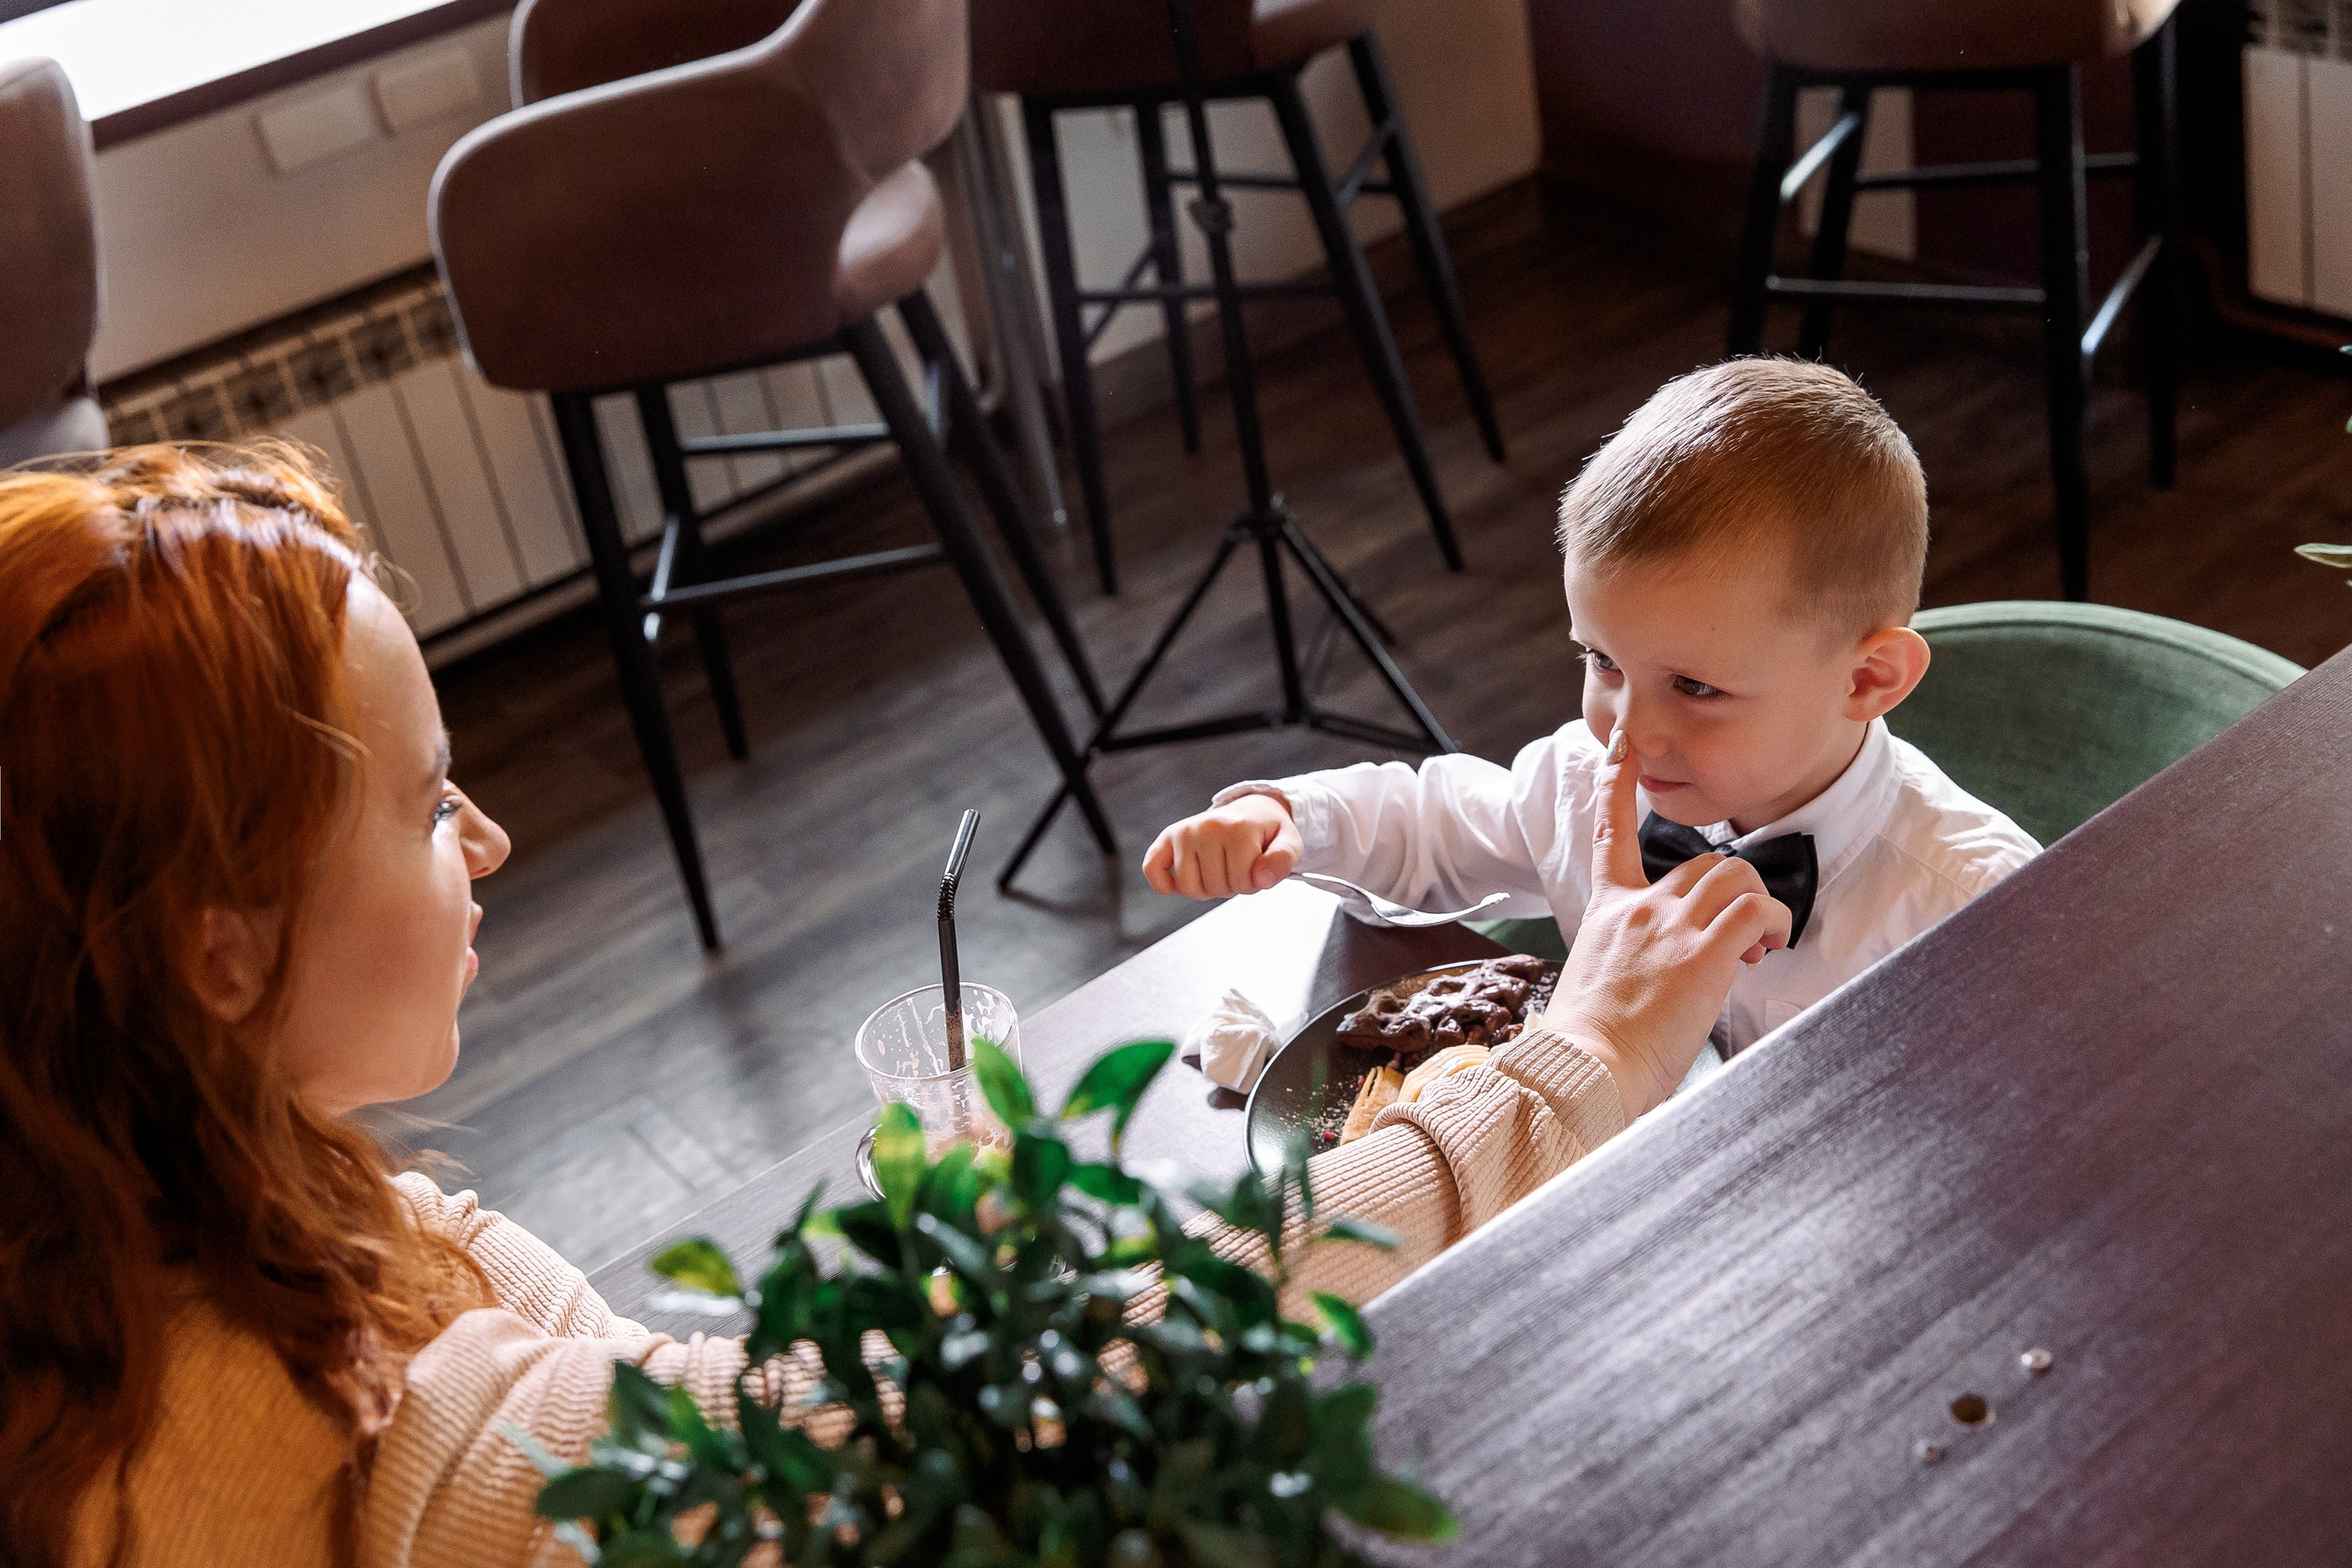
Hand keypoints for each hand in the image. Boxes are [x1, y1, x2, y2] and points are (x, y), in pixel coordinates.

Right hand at [1141, 792, 1302, 898]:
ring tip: (1219, 869)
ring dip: (1205, 889)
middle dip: (1230, 886)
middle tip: (1238, 867)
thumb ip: (1283, 860)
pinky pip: (1153, 869)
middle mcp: (1206, 826)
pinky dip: (1163, 884)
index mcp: (1237, 829)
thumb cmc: (1267, 832)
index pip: (1241, 882)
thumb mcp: (1290, 843)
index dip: (1252, 884)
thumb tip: (1261, 878)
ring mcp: (1184, 831)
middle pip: (1214, 887)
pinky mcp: (1167, 837)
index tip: (1257, 867)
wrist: (1251, 811)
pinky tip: (1178, 882)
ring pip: (1187, 887)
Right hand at [1543, 732, 1791, 1118]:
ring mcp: (1671, 925)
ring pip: (1737, 877)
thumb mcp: (1596, 984)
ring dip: (1759, 906)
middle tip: (1739, 943)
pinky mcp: (1704, 953)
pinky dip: (1775, 924)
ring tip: (1756, 948)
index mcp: (1606, 911)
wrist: (1584, 1069)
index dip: (1615, 786)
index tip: (1621, 749)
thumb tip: (1655, 979)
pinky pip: (1759, 911)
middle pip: (1704, 863)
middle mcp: (1639, 907)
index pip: (1610, 832)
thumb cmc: (1589, 1046)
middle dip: (1733, 893)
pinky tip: (1768, 950)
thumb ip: (1626, 960)